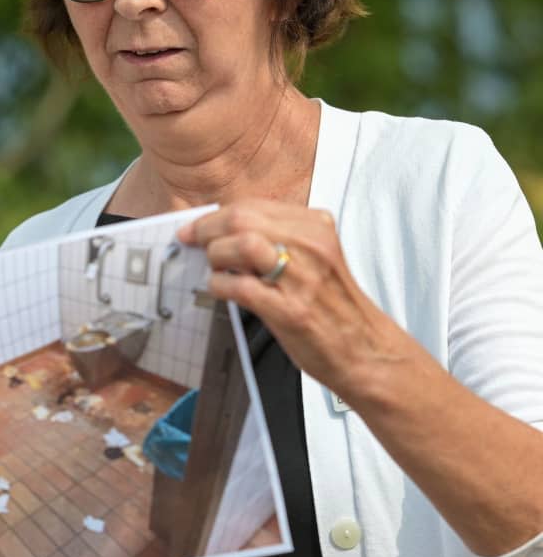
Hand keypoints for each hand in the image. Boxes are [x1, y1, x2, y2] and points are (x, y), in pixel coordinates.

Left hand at [179, 199, 407, 402]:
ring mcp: (302, 277)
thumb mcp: (317, 256)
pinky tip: (220, 289)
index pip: (254, 206)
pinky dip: (220, 285)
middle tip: (192, 242)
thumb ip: (281, 238)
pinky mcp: (290, 310)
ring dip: (216, 255)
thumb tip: (226, 231)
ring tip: (215, 268)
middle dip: (207, 229)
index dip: (217, 215)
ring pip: (241, 244)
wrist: (364, 350)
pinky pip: (240, 287)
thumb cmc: (334, 306)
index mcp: (317, 227)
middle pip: (242, 218)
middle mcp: (311, 246)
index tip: (197, 226)